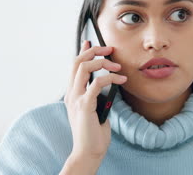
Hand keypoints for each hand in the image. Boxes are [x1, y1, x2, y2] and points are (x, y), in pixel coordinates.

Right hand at [64, 40, 126, 160]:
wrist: (89, 151)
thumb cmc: (94, 132)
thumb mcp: (96, 108)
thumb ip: (96, 94)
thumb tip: (107, 81)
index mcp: (73, 93)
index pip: (74, 66)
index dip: (82, 51)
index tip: (91, 41)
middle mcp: (71, 93)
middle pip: (77, 62)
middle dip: (93, 51)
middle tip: (110, 49)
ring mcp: (76, 99)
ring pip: (84, 68)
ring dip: (102, 63)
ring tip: (117, 66)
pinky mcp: (84, 106)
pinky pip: (97, 83)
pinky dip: (110, 78)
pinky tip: (122, 80)